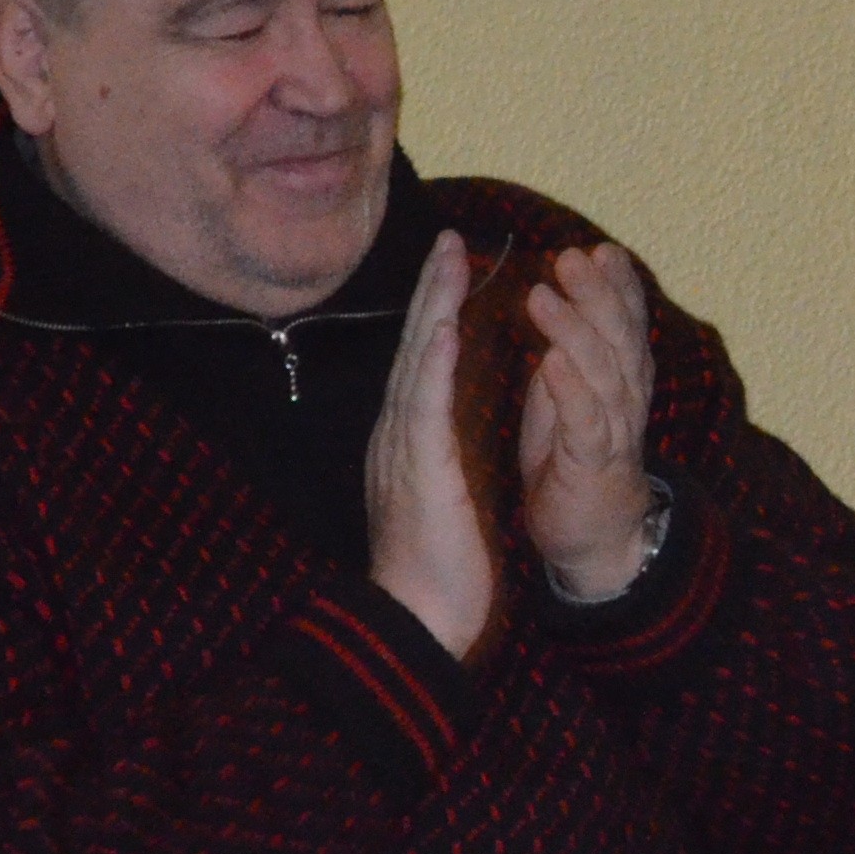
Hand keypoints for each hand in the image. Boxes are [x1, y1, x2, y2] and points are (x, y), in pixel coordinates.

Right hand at [367, 234, 496, 657]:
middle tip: (450, 237)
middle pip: (416, 347)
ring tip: (449, 260)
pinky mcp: (418, 471)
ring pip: (418, 363)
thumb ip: (443, 449)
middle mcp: (399, 433)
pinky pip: (425, 409)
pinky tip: (445, 329)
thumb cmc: (439, 560)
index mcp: (410, 437)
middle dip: (433, 290)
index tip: (455, 265)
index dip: (437, 310)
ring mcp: (403, 449)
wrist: (420, 616)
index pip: (425, 359)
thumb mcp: (445, 488)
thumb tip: (450, 419)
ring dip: (433, 308)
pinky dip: (434, 365)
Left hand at [519, 243, 658, 599]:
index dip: (617, 285)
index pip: (626, 322)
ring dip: (573, 329)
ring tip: (542, 294)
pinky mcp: (592, 465)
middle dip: (596, 292)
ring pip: (602, 370)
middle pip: (619, 335)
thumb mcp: (574, 397)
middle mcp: (626, 399)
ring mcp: (613, 431)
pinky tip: (551, 362)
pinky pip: (586, 422)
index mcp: (622, 380)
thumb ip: (572, 350)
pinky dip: (570, 389)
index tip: (599, 248)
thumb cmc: (574, 464)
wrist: (592, 541)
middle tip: (570, 255)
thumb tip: (558, 296)